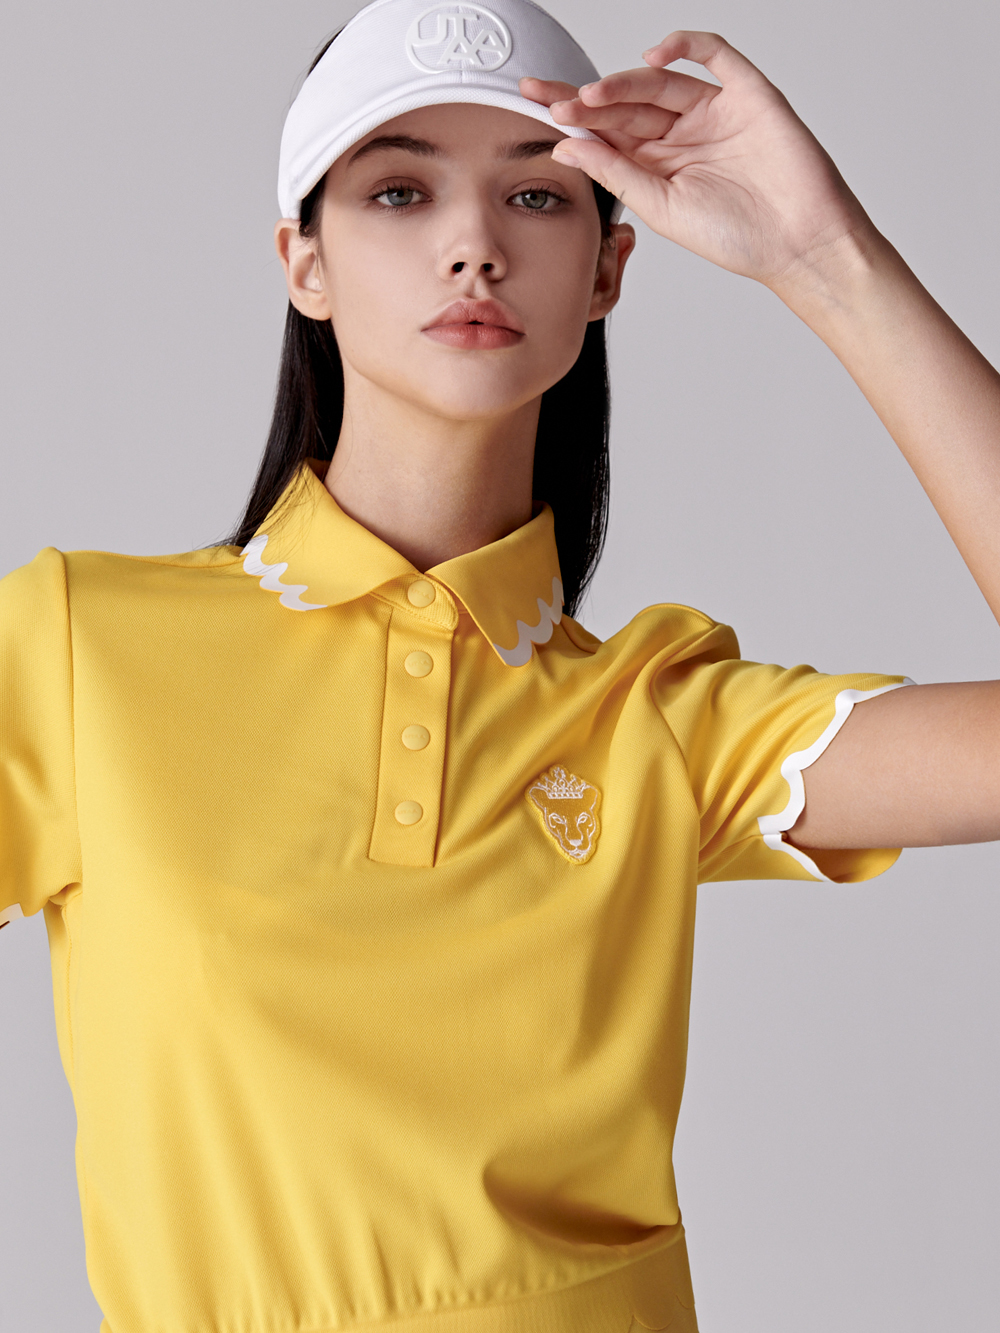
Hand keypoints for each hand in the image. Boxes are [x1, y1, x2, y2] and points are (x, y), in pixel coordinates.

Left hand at [521, 32, 876, 291]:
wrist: (797, 242)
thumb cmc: (737, 237)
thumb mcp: (662, 209)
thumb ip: (616, 174)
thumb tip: (566, 148)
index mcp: (658, 166)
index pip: (607, 133)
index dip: (572, 118)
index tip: (535, 107)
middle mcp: (681, 135)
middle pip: (626, 104)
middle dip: (587, 99)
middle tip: (550, 99)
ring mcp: (713, 111)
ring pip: (660, 82)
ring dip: (623, 82)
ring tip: (591, 94)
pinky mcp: (747, 93)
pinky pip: (714, 54)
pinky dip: (685, 45)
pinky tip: (653, 56)